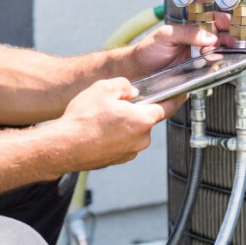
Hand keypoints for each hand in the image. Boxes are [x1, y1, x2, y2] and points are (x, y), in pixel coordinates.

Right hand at [53, 78, 181, 170]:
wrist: (63, 146)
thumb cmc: (83, 120)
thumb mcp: (103, 88)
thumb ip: (124, 85)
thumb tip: (131, 91)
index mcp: (142, 120)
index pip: (167, 107)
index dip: (174, 98)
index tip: (181, 93)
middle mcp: (141, 139)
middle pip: (146, 119)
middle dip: (135, 110)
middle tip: (116, 104)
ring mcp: (129, 152)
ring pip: (133, 131)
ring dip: (123, 124)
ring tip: (101, 119)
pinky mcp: (117, 160)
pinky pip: (122, 142)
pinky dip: (115, 136)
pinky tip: (98, 130)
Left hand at [127, 17, 222, 78]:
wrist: (138, 71)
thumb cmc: (148, 50)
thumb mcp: (166, 35)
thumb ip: (186, 33)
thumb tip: (208, 36)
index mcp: (191, 30)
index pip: (212, 22)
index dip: (222, 21)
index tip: (228, 23)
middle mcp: (197, 44)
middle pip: (220, 38)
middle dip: (228, 37)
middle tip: (230, 40)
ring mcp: (198, 59)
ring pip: (219, 54)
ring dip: (226, 52)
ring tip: (225, 52)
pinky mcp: (197, 74)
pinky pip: (212, 70)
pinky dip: (219, 67)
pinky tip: (220, 65)